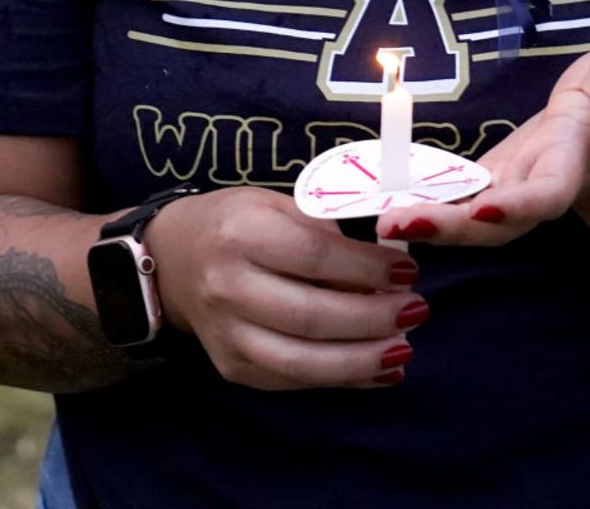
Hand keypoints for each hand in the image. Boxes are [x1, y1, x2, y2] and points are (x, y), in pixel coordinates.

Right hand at [143, 187, 426, 389]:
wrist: (172, 259)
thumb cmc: (239, 224)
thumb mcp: (280, 206)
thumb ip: (329, 233)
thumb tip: (387, 268)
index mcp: (242, 236)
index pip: (315, 256)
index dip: (368, 268)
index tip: (409, 271)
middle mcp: (227, 288)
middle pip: (311, 316)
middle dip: (374, 319)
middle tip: (417, 311)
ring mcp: (226, 335)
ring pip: (302, 362)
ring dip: (363, 360)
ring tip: (404, 348)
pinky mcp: (232, 367)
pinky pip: (294, 382)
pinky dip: (344, 380)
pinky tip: (380, 370)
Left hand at [376, 48, 589, 245]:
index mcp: (569, 164)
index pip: (548, 193)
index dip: (522, 205)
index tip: (488, 209)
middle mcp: (533, 189)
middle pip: (494, 223)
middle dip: (450, 228)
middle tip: (399, 222)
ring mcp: (505, 192)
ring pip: (465, 221)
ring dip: (425, 222)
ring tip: (379, 218)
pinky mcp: (482, 186)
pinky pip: (449, 203)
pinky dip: (416, 205)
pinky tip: (375, 202)